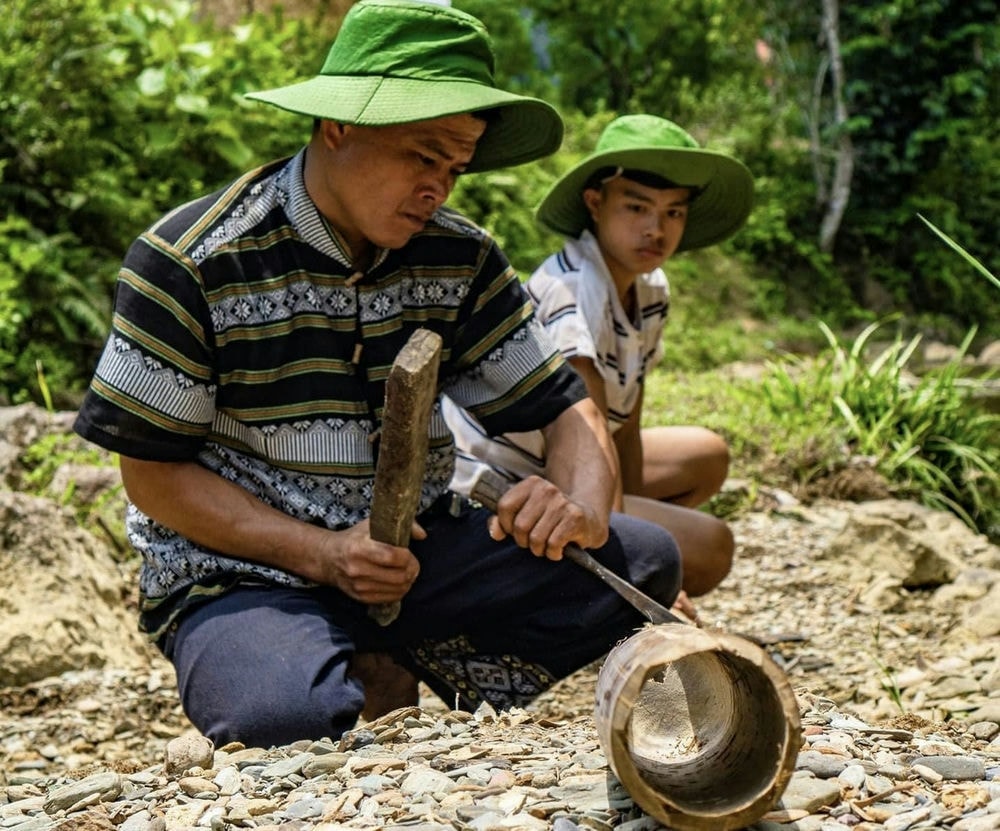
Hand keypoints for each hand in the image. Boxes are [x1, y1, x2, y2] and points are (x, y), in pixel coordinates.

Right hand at [312, 520, 424, 603]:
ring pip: (397, 589)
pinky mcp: (360, 597)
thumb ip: (400, 525)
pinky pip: (389, 598)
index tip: (409, 553)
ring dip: (408, 581)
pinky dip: (399, 591)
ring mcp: (358, 586)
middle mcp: (357, 569)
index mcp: (359, 548)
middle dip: (412, 570)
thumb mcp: (372, 524)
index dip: (407, 556)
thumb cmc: (354, 538)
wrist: (329, 558)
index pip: (392, 557)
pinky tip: (397, 582)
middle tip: (412, 564)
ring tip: (407, 572)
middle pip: (398, 576)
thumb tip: (422, 534)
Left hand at [487, 475, 607, 559]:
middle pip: (520, 526)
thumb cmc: (550, 519)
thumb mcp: (526, 514)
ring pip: (536, 538)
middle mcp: (547, 489)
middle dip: (524, 541)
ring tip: (547, 545)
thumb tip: (495, 533)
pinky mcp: (575, 518)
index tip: (515, 531)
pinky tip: (559, 548)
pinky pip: (553, 544)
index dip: (506, 525)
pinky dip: (553, 553)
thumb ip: (503, 521)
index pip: (504, 507)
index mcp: (531, 484)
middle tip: (534, 541)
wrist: (588, 519)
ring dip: (539, 549)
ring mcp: (562, 503)